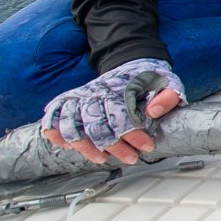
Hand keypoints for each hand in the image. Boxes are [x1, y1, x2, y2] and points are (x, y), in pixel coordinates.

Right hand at [40, 58, 184, 165]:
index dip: (133, 134)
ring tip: (102, 159)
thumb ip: (167, 96)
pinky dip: (55, 132)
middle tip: (130, 158)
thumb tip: (154, 111)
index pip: (121, 114)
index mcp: (118, 87)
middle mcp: (94, 92)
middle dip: (114, 146)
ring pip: (71, 124)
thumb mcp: (167, 82)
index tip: (147, 146)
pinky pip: (53, 116)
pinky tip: (67, 145)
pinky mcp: (70, 99)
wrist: (130, 61)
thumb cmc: (148, 77)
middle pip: (96, 124)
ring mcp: (80, 96)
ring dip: (84, 146)